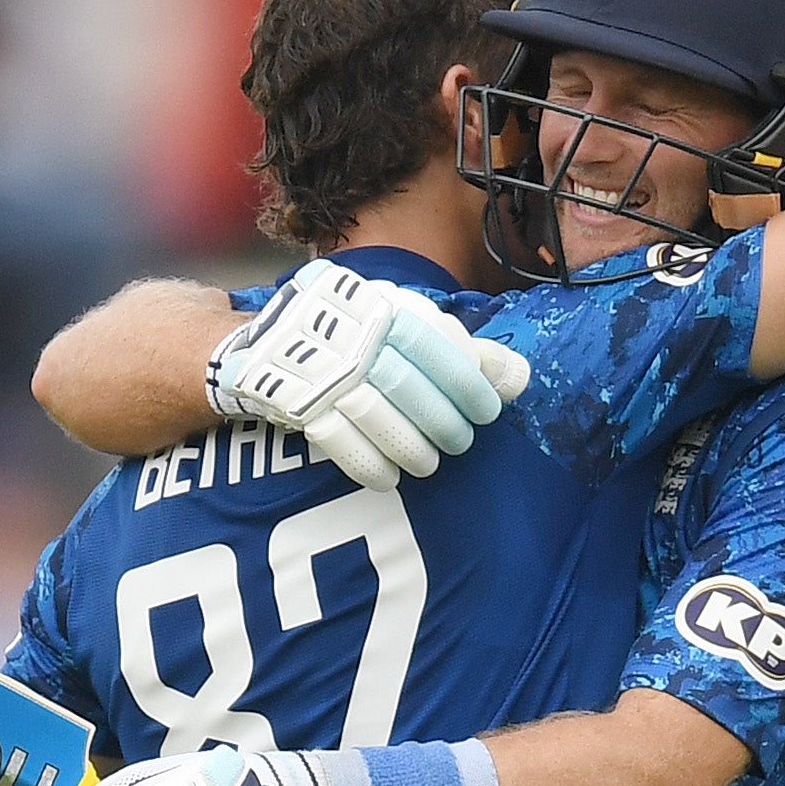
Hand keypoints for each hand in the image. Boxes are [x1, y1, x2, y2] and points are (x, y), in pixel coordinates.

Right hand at [207, 258, 530, 491]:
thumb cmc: (354, 332)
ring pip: (375, 414)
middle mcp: (348, 335)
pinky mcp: (295, 402)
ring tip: (429, 464)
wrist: (267, 339)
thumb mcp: (404, 323)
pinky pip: (337, 440)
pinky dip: (368, 464)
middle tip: (460, 443)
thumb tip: (517, 377)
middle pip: (406, 384)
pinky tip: (389, 479)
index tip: (488, 411)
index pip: (433, 344)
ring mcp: (319, 370)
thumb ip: (460, 348)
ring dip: (410, 447)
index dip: (467, 382)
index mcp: (379, 306)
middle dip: (442, 422)